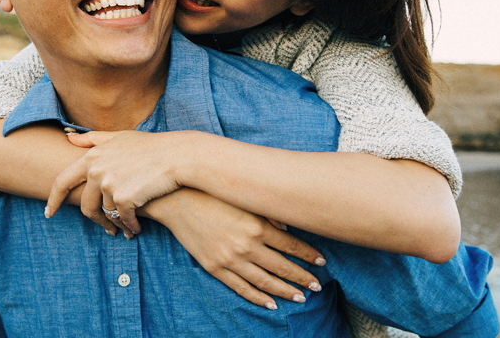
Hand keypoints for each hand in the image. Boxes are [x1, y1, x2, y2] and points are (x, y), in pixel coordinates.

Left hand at [45, 130, 187, 234]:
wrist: (178, 156)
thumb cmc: (151, 146)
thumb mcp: (120, 137)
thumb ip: (93, 139)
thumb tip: (68, 136)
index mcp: (92, 156)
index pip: (62, 181)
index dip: (53, 199)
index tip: (49, 212)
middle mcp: (96, 170)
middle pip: (84, 205)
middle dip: (94, 220)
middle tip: (105, 229)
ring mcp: (109, 185)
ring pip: (105, 214)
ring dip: (115, 225)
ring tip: (124, 229)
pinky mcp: (124, 199)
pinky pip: (123, 220)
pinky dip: (129, 227)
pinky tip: (136, 229)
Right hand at [144, 188, 326, 308]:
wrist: (178, 201)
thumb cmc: (214, 195)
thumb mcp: (244, 199)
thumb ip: (267, 214)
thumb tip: (288, 228)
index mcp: (257, 226)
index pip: (291, 245)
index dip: (308, 255)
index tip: (321, 262)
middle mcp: (246, 245)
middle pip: (281, 266)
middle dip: (301, 277)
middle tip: (317, 286)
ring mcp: (230, 259)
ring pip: (264, 281)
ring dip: (284, 290)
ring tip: (300, 297)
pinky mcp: (215, 268)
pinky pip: (241, 288)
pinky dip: (258, 298)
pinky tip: (271, 303)